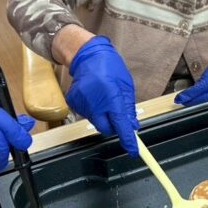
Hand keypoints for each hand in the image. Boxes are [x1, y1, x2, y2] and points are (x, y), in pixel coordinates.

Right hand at [66, 36, 138, 155]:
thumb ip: (128, 107)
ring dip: (103, 115)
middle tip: (116, 114)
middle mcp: (95, 103)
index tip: (133, 150)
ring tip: (104, 97)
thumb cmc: (110, 68)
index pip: (120, 124)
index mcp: (111, 97)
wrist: (87, 56)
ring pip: (96, 121)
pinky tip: (94, 96)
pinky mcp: (73, 103)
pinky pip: (87, 114)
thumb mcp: (126, 86)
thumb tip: (133, 125)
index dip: (127, 139)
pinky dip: (93, 109)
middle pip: (106, 128)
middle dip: (113, 126)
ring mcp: (82, 103)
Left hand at [175, 57, 207, 105]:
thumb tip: (198, 85)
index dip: (188, 96)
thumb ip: (207, 75)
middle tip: (180, 101)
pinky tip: (199, 102)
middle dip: (190, 101)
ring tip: (187, 102)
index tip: (179, 99)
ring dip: (196, 103)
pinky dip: (204, 103)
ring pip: (207, 103)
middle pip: (202, 99)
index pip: (199, 90)